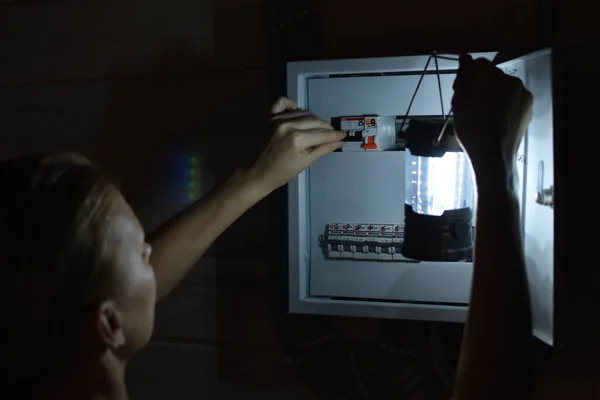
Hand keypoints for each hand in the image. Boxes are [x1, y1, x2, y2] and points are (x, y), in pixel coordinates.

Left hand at [248, 97, 345, 192]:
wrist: (260, 172)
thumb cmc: (283, 172)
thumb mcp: (306, 161)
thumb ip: (324, 148)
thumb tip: (341, 141)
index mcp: (297, 139)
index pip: (322, 134)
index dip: (335, 135)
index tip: (343, 135)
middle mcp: (288, 125)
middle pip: (315, 121)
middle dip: (326, 128)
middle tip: (331, 135)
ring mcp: (277, 119)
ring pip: (304, 113)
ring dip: (313, 120)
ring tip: (315, 130)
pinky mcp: (269, 116)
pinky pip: (282, 102)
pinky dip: (292, 105)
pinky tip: (297, 112)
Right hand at [452, 54, 532, 174]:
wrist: (494, 157)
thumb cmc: (472, 129)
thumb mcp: (459, 102)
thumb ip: (464, 76)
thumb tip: (465, 57)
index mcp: (494, 77)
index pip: (479, 64)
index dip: (467, 76)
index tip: (459, 91)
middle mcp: (513, 81)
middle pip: (493, 75)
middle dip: (480, 85)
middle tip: (469, 105)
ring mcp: (524, 95)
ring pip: (503, 88)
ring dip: (493, 94)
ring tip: (483, 115)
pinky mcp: (528, 109)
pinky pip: (513, 100)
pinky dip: (504, 105)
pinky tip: (495, 120)